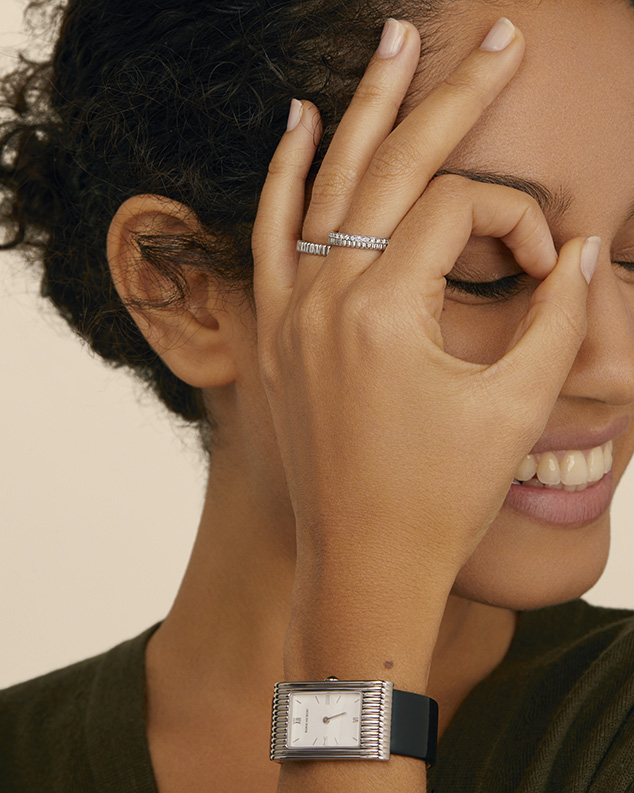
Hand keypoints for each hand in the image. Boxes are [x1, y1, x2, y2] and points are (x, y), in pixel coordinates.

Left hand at [252, 18, 593, 657]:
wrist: (365, 562)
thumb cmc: (443, 498)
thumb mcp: (518, 406)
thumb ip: (558, 315)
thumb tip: (581, 244)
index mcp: (385, 310)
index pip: (463, 212)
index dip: (521, 222)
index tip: (548, 267)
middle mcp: (327, 295)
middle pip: (396, 163)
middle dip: (454, 94)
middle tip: (499, 33)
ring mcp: (293, 310)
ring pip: (328, 181)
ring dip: (366, 108)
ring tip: (396, 40)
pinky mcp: (278, 331)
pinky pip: (272, 234)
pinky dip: (286, 175)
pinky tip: (299, 122)